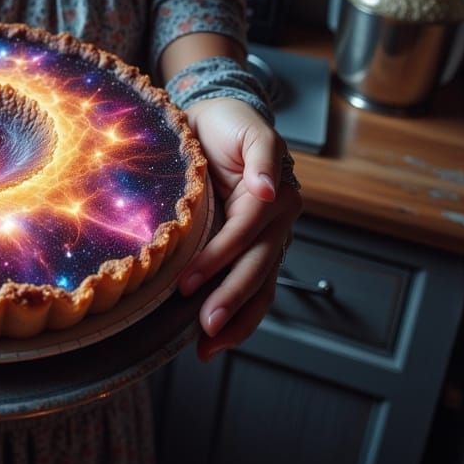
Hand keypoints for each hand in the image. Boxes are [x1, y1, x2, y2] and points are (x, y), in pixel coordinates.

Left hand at [176, 97, 302, 360]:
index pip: (244, 233)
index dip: (218, 259)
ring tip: (209, 347)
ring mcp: (265, 238)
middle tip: (206, 328)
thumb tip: (269, 190)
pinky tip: (218, 337)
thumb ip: (263, 157)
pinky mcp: (250, 246)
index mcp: (274, 197)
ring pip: (258, 286)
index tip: (190, 283)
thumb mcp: (250, 130)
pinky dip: (238, 313)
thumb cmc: (230, 124)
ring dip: (237, 319)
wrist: (219, 116)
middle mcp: (274, 223)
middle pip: (255, 268)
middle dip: (231, 300)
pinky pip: (251, 284)